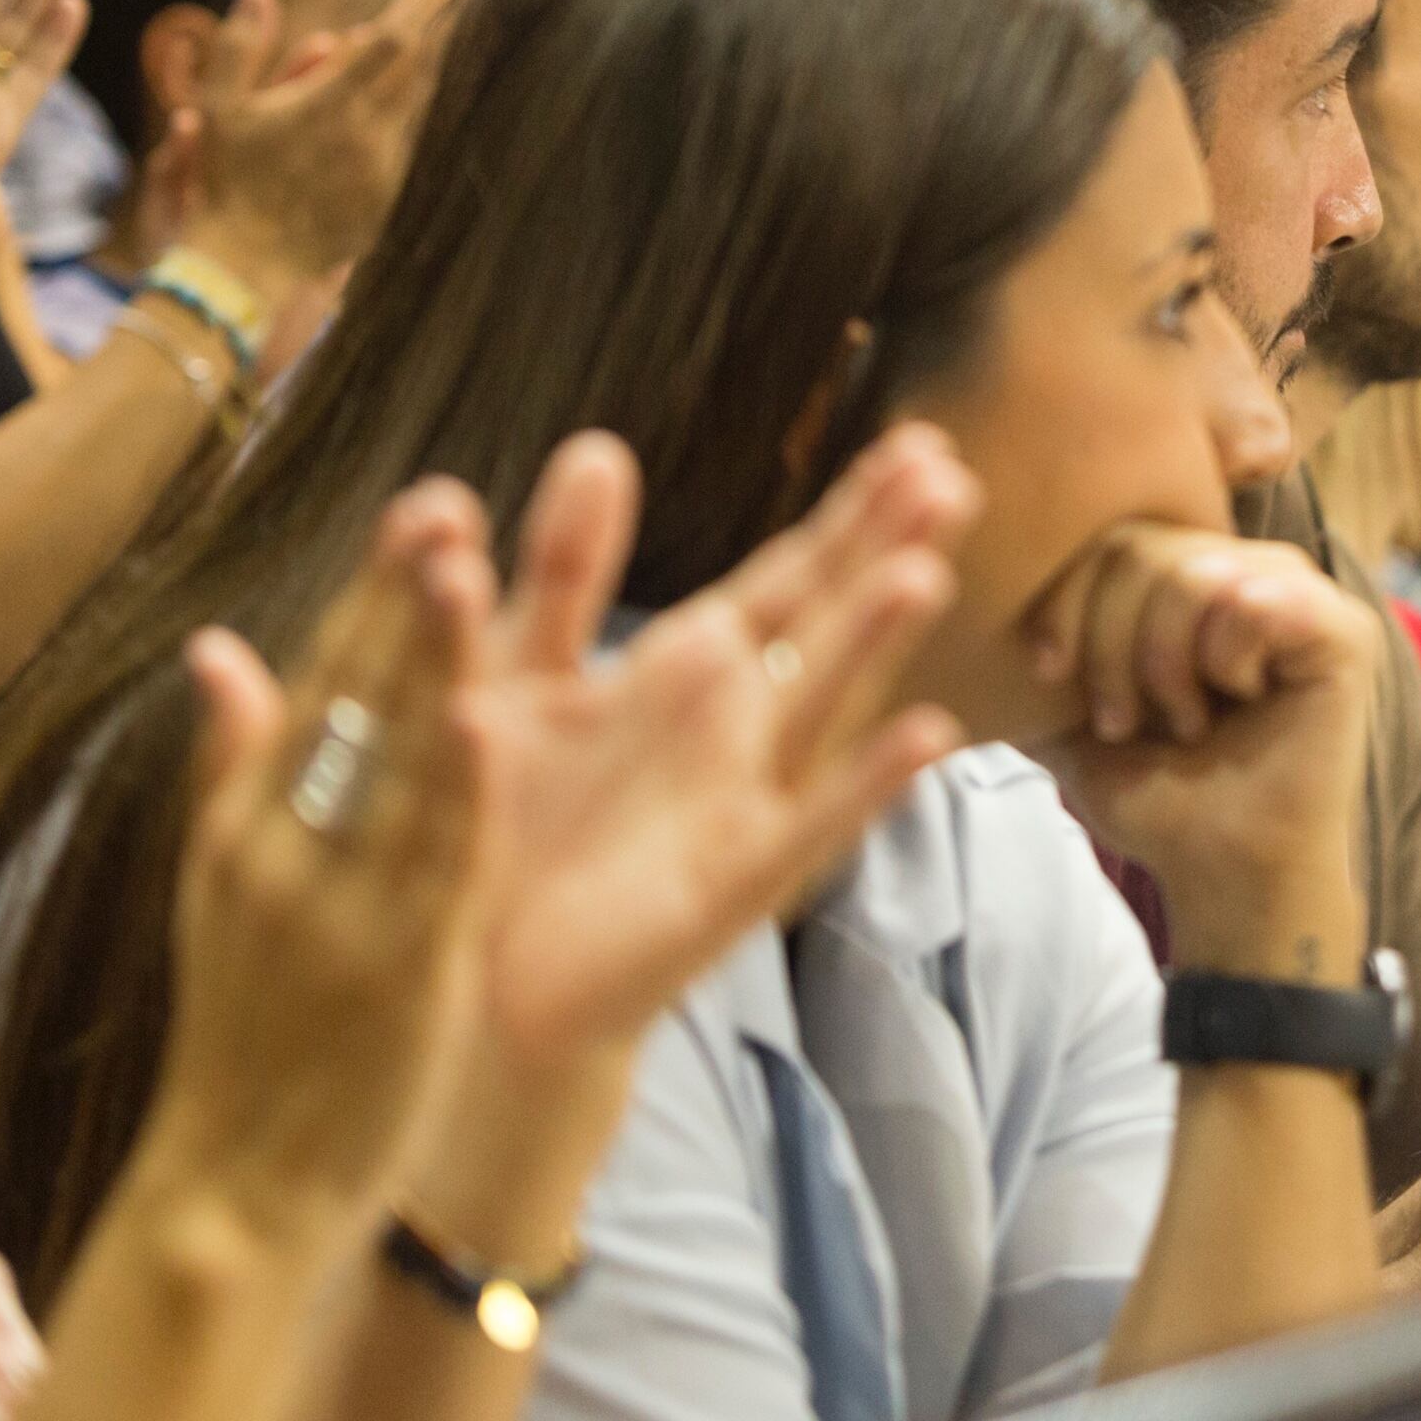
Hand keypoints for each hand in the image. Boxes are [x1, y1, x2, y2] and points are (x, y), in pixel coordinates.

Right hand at [148, 481, 497, 1242]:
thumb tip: (215, 648)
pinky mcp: (391, 967)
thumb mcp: (219, 893)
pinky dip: (449, 787)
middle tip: (441, 500)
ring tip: (461, 562)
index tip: (417, 509)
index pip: (316, 685)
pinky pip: (428, 862)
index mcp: (246, 825)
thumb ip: (233, 767)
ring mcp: (335, 905)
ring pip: (390, 762)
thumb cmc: (245, 1038)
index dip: (368, 596)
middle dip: (397, 598)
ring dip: (426, 659)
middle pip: (349, 703)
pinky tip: (473, 714)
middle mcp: (282, 850)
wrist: (232, 1192)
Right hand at [162, 0, 463, 308]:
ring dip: (440, 68)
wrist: (246, 264)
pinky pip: (420, 145)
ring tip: (457, 36)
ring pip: (427, 106)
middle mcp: (369, 136)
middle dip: (448, 27)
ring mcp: (387, 171)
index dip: (424, 2)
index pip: (392, 39)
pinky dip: (428, 114)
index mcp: (330, 105)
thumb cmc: (227, 180)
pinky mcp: (394, 200)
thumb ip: (241, 45)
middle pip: (425, 67)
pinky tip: (439, 96)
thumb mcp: (218, 108)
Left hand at [466, 427, 969, 1064]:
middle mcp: (738, 729)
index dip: (852, 512)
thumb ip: (565, 568)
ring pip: (826, 705)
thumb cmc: (502, 823)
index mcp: (692, 672)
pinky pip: (807, 827)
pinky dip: (867, 784)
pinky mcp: (728, 887)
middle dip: (884, 546)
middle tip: (950, 472)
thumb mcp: (521, 671)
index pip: (791, 577)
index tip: (920, 442)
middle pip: (828, 621)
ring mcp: (744, 805)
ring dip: (874, 642)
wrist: (470, 978)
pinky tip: (924, 735)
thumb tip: (600, 448)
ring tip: (924, 571)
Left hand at [1029, 523, 1380, 968]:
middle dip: (1113, 646)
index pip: (1111, 538)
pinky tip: (1245, 700)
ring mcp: (1305, 593)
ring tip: (1188, 719)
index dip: (1069, 603)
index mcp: (1195, 575)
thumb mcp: (1075, 718)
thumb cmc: (1163, 799)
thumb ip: (1041, 656)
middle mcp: (1253, 569)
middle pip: (1145, 549)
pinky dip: (1228, 661)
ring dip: (1167, 664)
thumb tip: (968, 620)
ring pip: (1195, 573)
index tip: (1053, 675)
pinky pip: (1255, 601)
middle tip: (1133, 719)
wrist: (1224, 874)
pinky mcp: (1345, 631)